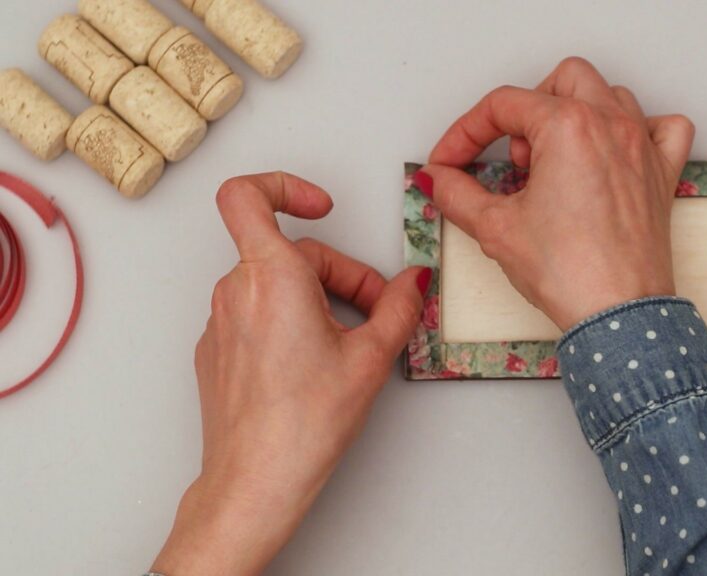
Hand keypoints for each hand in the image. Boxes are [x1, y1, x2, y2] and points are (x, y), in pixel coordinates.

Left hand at [152, 172, 428, 575]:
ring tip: (347, 345)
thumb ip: (398, 307)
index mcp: (271, 277)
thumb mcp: (371, 358)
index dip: (285, 186)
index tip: (322, 208)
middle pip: (291, 253)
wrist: (254, 481)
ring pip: (275, 284)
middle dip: (340, 275)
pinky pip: (257, 313)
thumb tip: (415, 283)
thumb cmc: (303, 424)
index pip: (247, 195)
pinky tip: (314, 364)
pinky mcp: (216, 350)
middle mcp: (236, 291)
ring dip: (317, 300)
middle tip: (375, 315)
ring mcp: (220, 322)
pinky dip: (290, 322)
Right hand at [420, 57, 694, 329]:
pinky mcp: (661, 174)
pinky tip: (614, 151)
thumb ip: (457, 194)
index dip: (465, 132)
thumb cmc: (570, 273)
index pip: (502, 105)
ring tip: (552, 160)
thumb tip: (439, 179)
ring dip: (573, 114)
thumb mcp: (495, 228)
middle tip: (509, 158)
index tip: (451, 161)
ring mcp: (641, 147)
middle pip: (560, 81)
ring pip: (609, 95)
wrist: (617, 315)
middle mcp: (610, 125)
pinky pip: (663, 127)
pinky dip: (639, 128)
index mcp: (568, 127)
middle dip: (524, 111)